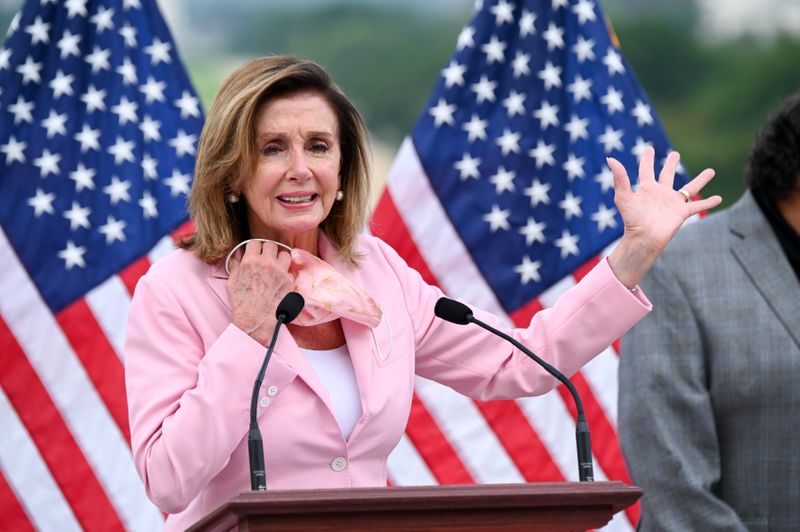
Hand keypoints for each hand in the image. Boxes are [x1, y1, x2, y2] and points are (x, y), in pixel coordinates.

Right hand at [226, 240, 293, 344]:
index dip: (255, 248)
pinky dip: (286, 273)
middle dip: (268, 251)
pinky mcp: (289, 281)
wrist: (255, 320)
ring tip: (276, 266)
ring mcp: (280, 272)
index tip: (255, 253)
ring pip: (285, 254)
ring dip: (280, 258)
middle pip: (271, 245)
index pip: (255, 243)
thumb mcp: (232, 283)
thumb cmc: (242, 303)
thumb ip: (235, 266)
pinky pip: (290, 270)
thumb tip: (236, 256)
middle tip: (266, 258)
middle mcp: (267, 264)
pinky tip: (280, 279)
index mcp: (251, 262)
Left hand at [607, 147, 721, 287]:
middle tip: (675, 154)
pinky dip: (709, 202)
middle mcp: (661, 193)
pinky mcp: (682, 212)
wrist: (643, 238)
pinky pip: (698, 205)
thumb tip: (610, 159)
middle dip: (671, 164)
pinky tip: (719, 198)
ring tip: (711, 170)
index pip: (647, 169)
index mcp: (646, 188)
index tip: (649, 148)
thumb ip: (620, 178)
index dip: (647, 159)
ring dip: (701, 179)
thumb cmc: (632, 218)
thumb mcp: (624, 196)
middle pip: (667, 174)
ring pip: (689, 187)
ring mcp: (672, 202)